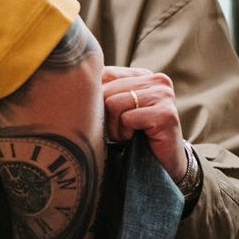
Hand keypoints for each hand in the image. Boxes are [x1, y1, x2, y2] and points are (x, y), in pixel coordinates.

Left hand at [101, 65, 188, 183]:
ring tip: (127, 135)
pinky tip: (136, 139)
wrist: (160, 164)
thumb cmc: (131, 135)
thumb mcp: (114, 108)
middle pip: (106, 90)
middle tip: (119, 130)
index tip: (109, 116)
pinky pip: (127, 118)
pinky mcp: (166, 114)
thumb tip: (73, 81)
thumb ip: (102, 91)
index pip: (104, 74)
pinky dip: (125, 133)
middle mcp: (156, 80)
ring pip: (114, 103)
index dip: (97, 99)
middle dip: (106, 116)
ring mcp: (164, 95)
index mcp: (142, 75)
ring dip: (115, 127)